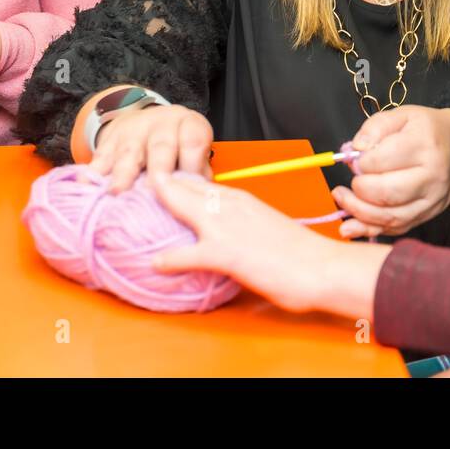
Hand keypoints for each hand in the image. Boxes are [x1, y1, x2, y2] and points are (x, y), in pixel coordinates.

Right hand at [86, 97, 212, 192]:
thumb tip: (202, 207)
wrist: (147, 122)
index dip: (191, 165)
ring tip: (117, 195)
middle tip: (153, 192)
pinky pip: (100, 157)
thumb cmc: (178, 147)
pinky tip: (87, 187)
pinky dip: (93, 174)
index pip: (192, 141)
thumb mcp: (195, 153)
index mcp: (188, 125)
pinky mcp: (109, 140)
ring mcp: (133, 131)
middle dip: (158, 170)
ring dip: (123, 175)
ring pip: (129, 152)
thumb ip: (199, 176)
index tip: (187, 189)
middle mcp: (161, 124)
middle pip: (161, 146)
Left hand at [150, 173, 390, 314]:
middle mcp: (229, 204)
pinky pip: (188, 254)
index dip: (171, 181)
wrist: (323, 267)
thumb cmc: (299, 253)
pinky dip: (169, 259)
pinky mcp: (226, 253)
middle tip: (126, 183)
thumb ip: (241, 225)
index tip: (149, 182)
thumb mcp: (265, 227)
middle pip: (182, 186)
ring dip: (154, 205)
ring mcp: (225, 226)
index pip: (197, 182)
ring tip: (127, 207)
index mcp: (239, 198)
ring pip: (180, 206)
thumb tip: (224, 233)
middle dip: (153, 182)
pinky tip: (155, 264)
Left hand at [333, 105, 449, 239]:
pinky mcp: (426, 216)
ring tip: (342, 197)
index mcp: (425, 145)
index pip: (383, 160)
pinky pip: (395, 229)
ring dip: (358, 211)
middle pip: (388, 192)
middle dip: (359, 188)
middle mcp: (432, 176)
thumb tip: (356, 148)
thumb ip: (375, 127)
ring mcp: (431, 200)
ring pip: (390, 216)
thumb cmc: (425, 132)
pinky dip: (370, 229)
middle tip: (352, 180)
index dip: (361, 162)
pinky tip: (351, 225)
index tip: (356, 158)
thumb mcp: (402, 116)